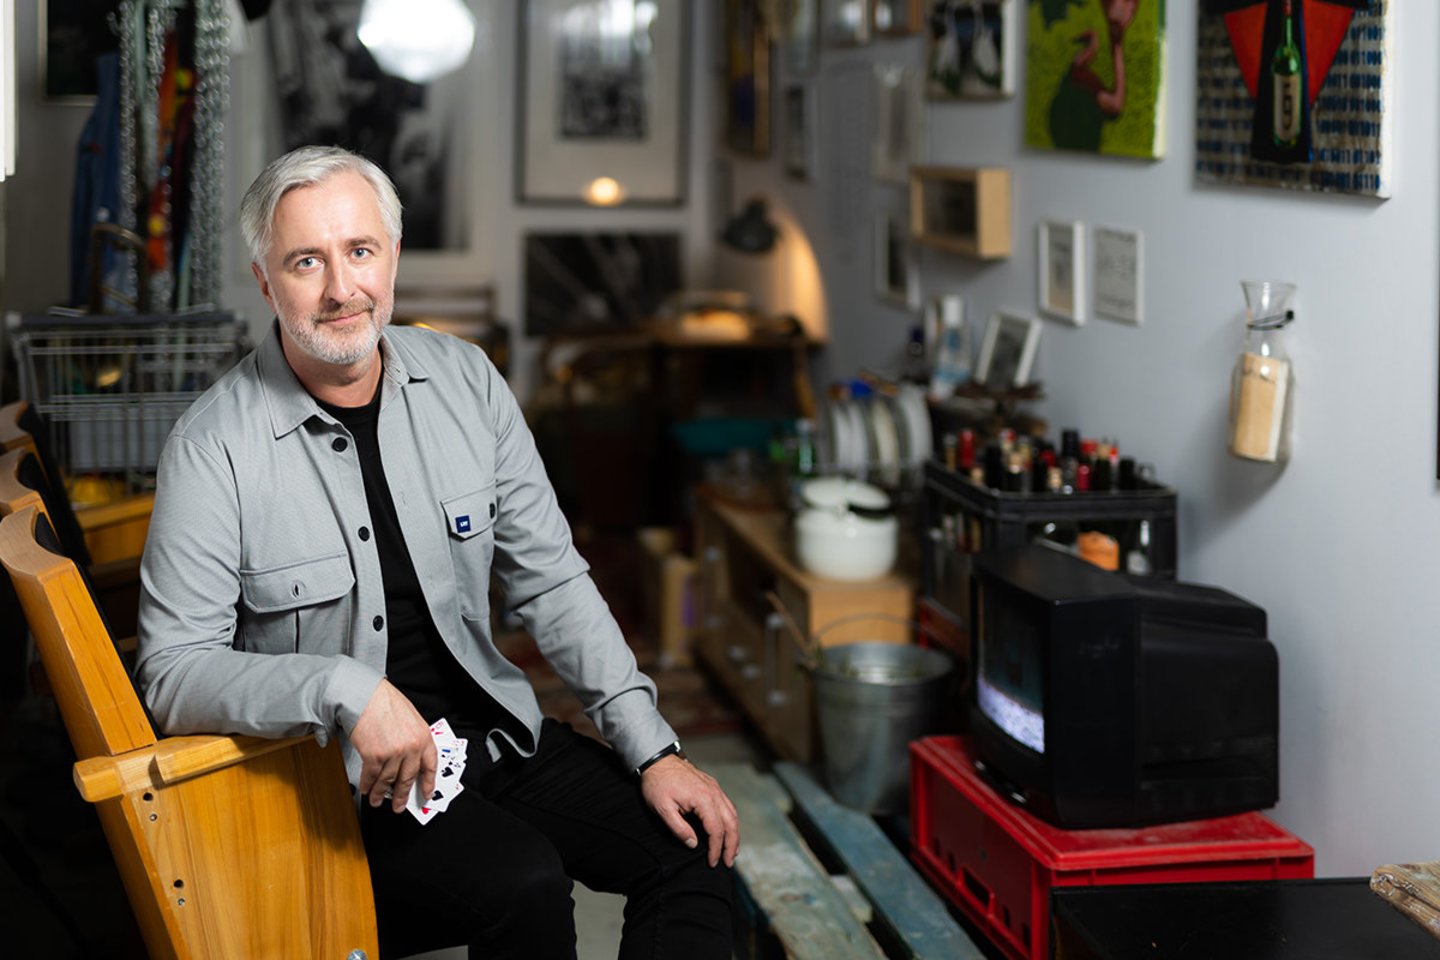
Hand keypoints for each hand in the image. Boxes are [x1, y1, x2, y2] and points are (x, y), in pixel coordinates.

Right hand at [350, 679, 436, 813]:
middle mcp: (411, 747)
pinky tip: (367, 789)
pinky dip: (368, 785)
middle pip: (408, 778)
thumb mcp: (410, 718)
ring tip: (377, 800)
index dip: (428, 783)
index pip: (430, 766)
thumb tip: (409, 759)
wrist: (365, 695)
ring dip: (381, 793)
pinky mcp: (375, 756)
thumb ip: (413, 738)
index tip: (426, 794)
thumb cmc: (386, 702)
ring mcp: (394, 753)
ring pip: (388, 781)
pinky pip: (372, 776)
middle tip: (399, 806)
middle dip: (402, 795)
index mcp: (424, 737)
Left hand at [640, 755, 739, 867]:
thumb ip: (679, 829)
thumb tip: (693, 844)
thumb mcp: (662, 809)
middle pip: (731, 823)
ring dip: (734, 833)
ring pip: (732, 814)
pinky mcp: (712, 786)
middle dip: (732, 845)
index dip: (715, 849)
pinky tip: (728, 829)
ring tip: (732, 850)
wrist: (657, 760)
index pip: (716, 830)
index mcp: (703, 799)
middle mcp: (714, 793)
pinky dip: (731, 821)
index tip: (712, 862)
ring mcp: (715, 788)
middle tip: (728, 862)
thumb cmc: (658, 784)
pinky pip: (727, 806)